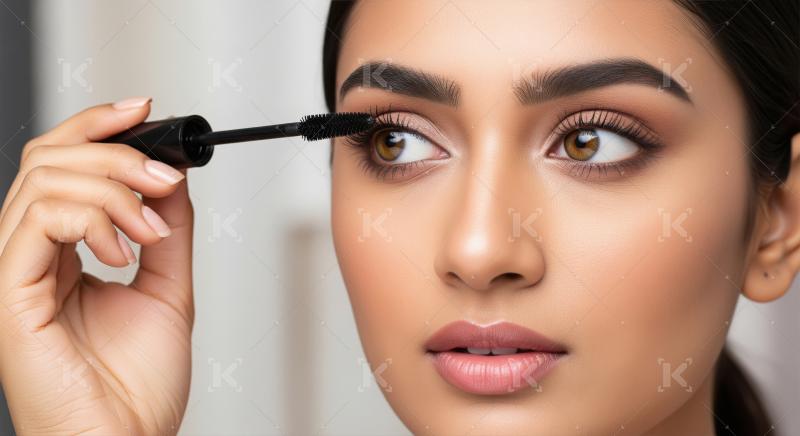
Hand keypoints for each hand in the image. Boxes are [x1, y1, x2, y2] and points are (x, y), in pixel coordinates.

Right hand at [0, 97, 193, 434]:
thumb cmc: (138, 386)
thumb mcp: (166, 288)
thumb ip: (167, 230)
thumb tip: (172, 176)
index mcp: (60, 253)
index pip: (60, 166)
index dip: (96, 127)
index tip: (143, 111)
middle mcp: (29, 256)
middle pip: (48, 160)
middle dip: (116, 153)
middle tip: (164, 178)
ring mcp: (14, 273)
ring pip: (44, 181)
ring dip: (113, 188)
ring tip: (153, 228)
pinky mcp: (10, 294)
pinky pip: (38, 220)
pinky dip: (93, 219)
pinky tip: (126, 250)